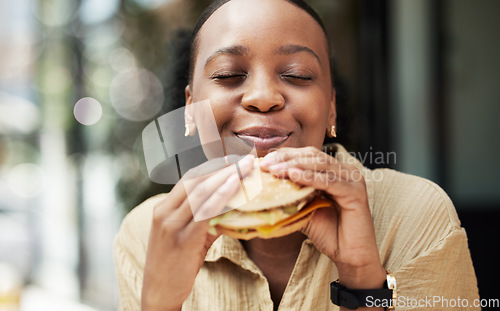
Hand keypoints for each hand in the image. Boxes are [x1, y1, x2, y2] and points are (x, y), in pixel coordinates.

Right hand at [141, 154, 254, 309]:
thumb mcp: (187, 237)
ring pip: (200, 192)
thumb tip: (230, 209)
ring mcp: (172, 225)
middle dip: (222, 168)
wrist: (159, 292)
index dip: (212, 167)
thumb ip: (205, 221)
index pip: (189, 179)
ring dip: (225, 177)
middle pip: (196, 181)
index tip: (232, 160)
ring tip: (245, 169)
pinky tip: (234, 187)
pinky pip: (204, 212)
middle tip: (244, 160)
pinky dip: (220, 197)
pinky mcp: (183, 239)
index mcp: (163, 208)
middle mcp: (165, 212)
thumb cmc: (173, 265)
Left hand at [260, 147, 385, 288]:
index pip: (307, 155)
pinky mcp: (355, 192)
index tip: (264, 161)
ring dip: (294, 166)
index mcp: (335, 171)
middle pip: (312, 156)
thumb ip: (292, 196)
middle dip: (287, 158)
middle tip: (265, 164)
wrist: (350, 256)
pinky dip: (309, 177)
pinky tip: (293, 175)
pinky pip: (328, 182)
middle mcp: (346, 171)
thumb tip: (265, 189)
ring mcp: (352, 180)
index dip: (285, 155)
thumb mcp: (305, 210)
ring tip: (275, 170)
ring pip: (319, 165)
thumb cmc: (329, 234)